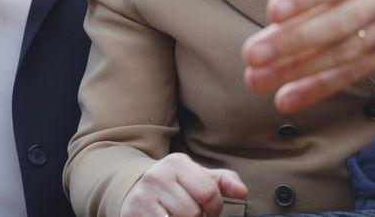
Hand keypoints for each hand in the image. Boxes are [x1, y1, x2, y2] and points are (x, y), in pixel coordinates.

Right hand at [120, 153, 247, 216]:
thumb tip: (242, 192)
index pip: (208, 192)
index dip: (215, 208)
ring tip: (177, 215)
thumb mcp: (198, 177)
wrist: (135, 188)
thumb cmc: (175, 184)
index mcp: (178, 163)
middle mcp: (158, 175)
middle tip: (191, 213)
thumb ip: (223, 182)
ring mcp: (143, 195)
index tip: (210, 210)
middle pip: (193, 212)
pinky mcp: (132, 212)